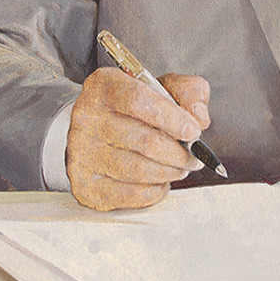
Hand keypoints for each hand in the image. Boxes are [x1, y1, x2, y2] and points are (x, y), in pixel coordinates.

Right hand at [66, 68, 210, 209]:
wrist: (98, 129)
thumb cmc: (137, 107)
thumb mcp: (164, 86)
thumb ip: (188, 91)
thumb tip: (198, 117)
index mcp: (104, 86)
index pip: (139, 100)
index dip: (172, 118)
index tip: (194, 131)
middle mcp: (86, 117)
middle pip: (142, 140)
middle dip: (179, 153)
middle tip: (196, 156)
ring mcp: (81, 152)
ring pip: (137, 169)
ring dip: (169, 172)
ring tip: (182, 167)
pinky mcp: (84, 184)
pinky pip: (128, 194)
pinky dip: (153, 191)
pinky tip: (162, 181)